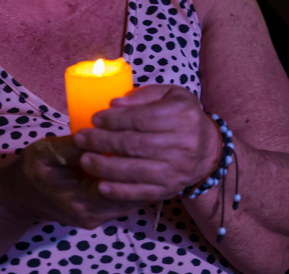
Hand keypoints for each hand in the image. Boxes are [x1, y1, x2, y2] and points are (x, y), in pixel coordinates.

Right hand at [3, 136, 139, 229]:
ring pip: (132, 201)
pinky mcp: (100, 217)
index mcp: (77, 200)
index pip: (116, 184)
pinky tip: (139, 166)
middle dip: (143, 172)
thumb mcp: (46, 152)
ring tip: (151, 155)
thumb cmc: (32, 170)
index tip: (140, 141)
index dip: (129, 162)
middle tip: (154, 147)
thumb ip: (72, 147)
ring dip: (141, 179)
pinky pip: (124, 202)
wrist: (20, 196)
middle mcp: (91, 215)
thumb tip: (99, 135)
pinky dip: (133, 185)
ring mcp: (97, 219)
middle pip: (130, 195)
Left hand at [73, 85, 220, 201]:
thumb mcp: (170, 96)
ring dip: (106, 166)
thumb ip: (144, 95)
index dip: (115, 119)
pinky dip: (120, 191)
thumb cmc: (181, 116)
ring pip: (136, 170)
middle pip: (135, 144)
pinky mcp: (170, 189)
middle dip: (103, 141)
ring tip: (85, 160)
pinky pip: (142, 192)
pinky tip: (101, 185)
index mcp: (182, 116)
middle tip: (81, 138)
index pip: (143, 118)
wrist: (207, 150)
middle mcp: (182, 144)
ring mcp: (176, 170)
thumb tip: (115, 103)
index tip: (95, 119)